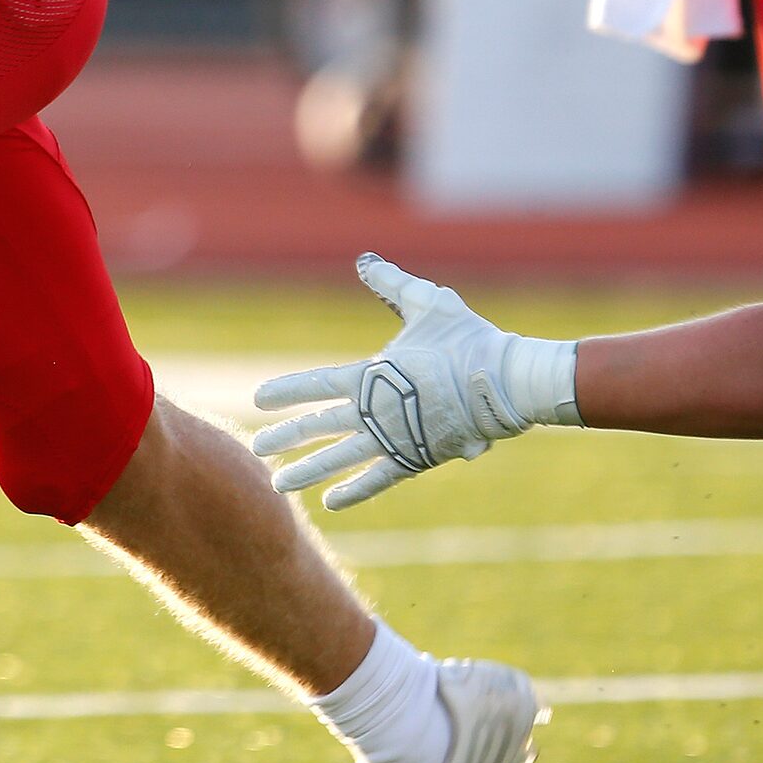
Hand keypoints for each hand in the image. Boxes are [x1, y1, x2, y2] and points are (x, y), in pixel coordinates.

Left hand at [251, 254, 579, 509]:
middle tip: (257, 447)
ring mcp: (393, 439)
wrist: (505, 381)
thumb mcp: (426, 302)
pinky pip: (377, 479)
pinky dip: (354, 491)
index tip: (259, 399)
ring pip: (339, 459)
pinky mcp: (415, 458)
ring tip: (279, 483)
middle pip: (318, 427)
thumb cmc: (467, 337)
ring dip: (307, 471)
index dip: (286, 391)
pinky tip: (332, 501)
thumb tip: (364, 260)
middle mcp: (374, 411)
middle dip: (286, 437)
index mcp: (372, 375)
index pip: (316, 384)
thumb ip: (392, 284)